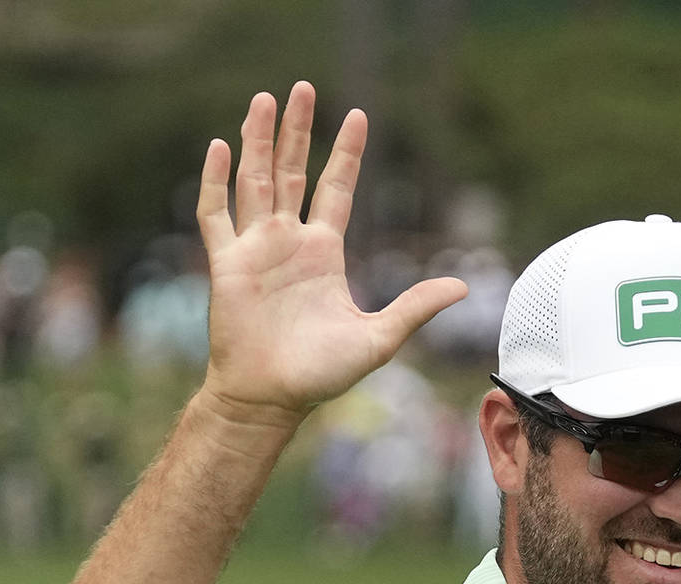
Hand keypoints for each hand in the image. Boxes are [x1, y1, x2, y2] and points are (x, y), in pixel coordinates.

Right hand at [195, 83, 467, 429]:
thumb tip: (463, 286)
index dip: (347, 154)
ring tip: (264, 100)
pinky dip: (216, 182)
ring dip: (258, 141)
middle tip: (304, 88)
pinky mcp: (226, 264)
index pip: (336, 189)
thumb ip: (416, 307)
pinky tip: (219, 147)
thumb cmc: (321, 374)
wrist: (272, 398)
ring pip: (255, 181)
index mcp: (324, 254)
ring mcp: (255, 249)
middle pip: (293, 172)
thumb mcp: (380, 338)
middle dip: (298, 130)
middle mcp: (289, 243)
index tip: (358, 115)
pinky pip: (217, 215)